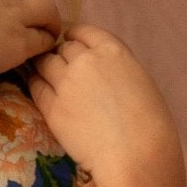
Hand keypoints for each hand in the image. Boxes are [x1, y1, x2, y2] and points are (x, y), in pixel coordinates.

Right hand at [0, 0, 62, 92]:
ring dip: (51, 21)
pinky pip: (44, 39)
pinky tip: (42, 51)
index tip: (13, 9)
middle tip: (40, 19)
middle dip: (40, 2)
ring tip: (50, 33)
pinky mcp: (20, 42)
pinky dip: (46, 43)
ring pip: (48, 10)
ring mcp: (14, 16)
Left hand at [25, 25, 179, 186]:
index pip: (84, 31)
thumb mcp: (139, 80)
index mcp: (112, 50)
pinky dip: (37, 84)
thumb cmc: (150, 123)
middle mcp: (85, 61)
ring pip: (45, 63)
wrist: (136, 154)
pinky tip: (41, 90)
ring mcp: (65, 83)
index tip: (73, 44)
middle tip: (64, 69)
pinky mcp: (52, 107)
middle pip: (63, 48)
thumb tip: (102, 71)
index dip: (75, 37)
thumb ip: (116, 68)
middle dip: (62, 55)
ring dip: (46, 67)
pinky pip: (36, 87)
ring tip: (49, 78)